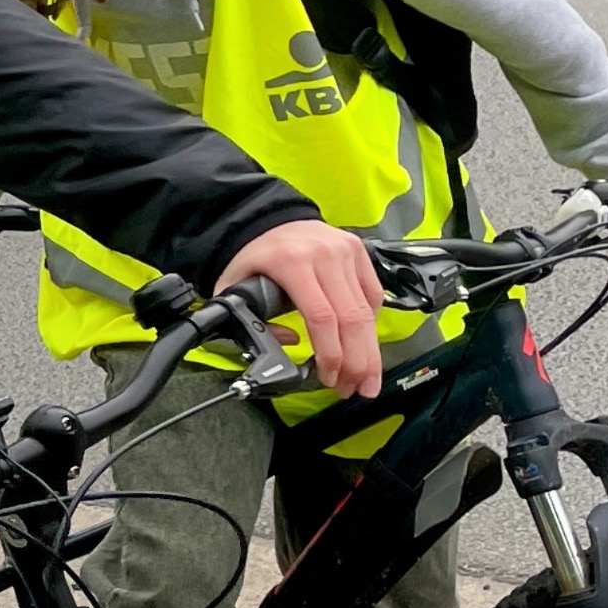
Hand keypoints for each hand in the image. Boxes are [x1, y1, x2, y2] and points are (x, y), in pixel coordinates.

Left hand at [215, 219, 385, 397]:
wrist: (268, 218)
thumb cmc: (253, 254)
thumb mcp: (234, 286)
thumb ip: (250, 320)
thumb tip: (289, 343)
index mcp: (292, 263)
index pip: (322, 317)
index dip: (331, 353)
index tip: (330, 377)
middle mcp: (324, 256)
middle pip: (352, 318)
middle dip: (358, 361)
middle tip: (357, 389)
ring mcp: (346, 252)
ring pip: (368, 311)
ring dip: (369, 350)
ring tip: (366, 378)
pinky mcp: (359, 252)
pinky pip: (373, 295)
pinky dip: (371, 324)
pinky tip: (364, 344)